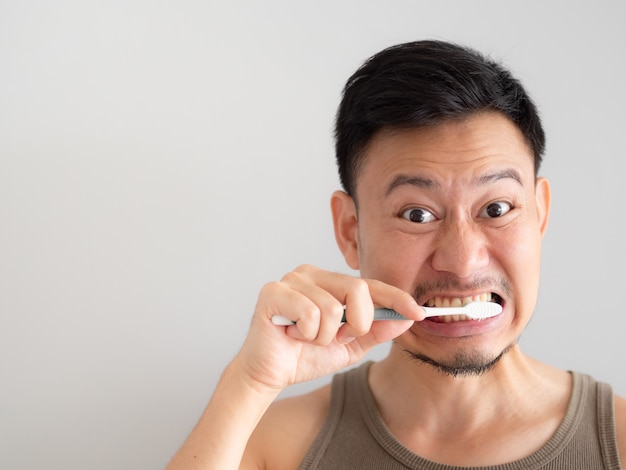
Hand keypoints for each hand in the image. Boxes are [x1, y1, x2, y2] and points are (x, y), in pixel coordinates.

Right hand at [235, 264, 423, 392]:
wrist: (269, 374)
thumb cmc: (305, 356)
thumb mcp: (349, 347)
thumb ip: (375, 331)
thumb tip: (405, 319)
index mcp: (330, 282)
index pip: (370, 285)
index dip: (396, 298)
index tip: (419, 313)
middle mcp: (311, 274)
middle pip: (357, 289)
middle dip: (355, 325)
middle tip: (336, 338)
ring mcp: (291, 280)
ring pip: (332, 308)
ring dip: (324, 337)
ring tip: (307, 339)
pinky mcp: (273, 292)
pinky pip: (310, 313)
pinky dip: (306, 334)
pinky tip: (292, 335)